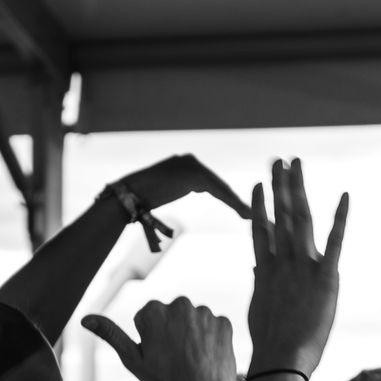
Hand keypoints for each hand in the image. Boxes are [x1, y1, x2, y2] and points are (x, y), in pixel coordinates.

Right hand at [84, 298, 236, 380]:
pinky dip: (210, 340)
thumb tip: (85, 319)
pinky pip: (213, 327)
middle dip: (171, 332)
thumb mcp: (132, 360)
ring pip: (193, 321)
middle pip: (172, 316)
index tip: (158, 356)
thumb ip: (110, 334)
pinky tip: (207, 358)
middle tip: (175, 360)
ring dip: (191, 335)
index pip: (148, 319)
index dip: (150, 339)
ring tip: (192, 361)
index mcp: (153, 310)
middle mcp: (180, 304)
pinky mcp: (224, 322)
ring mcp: (204, 313)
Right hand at [119, 154, 251, 217]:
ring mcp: (191, 165)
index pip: (212, 184)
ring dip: (238, 205)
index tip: (243, 212)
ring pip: (221, 188)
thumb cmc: (137, 203)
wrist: (125, 198)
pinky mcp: (193, 174)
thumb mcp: (162, 193)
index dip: (228, 199)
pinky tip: (245, 214)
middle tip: (255, 216)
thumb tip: (180, 198)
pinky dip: (232, 203)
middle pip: (220, 185)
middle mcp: (189, 161)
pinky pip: (218, 190)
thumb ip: (177, 190)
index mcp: (184, 165)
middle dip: (237, 202)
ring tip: (254, 219)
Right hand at [245, 159, 346, 375]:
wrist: (281, 361)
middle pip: (281, 215)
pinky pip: (335, 242)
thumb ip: (262, 282)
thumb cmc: (272, 344)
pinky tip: (344, 196)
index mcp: (267, 271)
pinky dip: (340, 219)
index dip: (260, 205)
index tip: (258, 184)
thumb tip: (259, 267)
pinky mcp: (325, 279)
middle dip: (279, 186)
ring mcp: (303, 268)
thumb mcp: (262, 308)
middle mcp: (283, 263)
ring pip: (300, 220)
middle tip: (278, 160)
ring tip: (293, 164)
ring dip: (297, 189)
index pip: (262, 229)